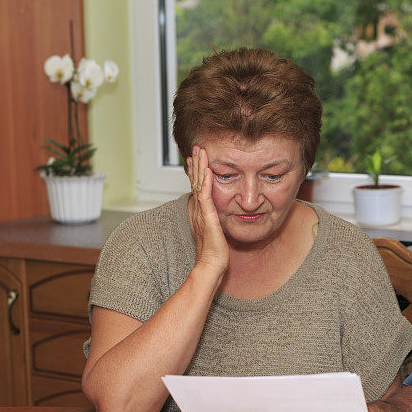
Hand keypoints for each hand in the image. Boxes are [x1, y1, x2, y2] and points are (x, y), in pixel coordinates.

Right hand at [187, 146, 228, 278]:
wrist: (211, 264)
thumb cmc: (214, 250)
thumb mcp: (214, 229)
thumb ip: (213, 218)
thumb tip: (216, 212)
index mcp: (198, 211)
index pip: (196, 187)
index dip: (195, 172)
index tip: (196, 158)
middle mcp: (197, 209)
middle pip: (194, 181)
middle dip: (195, 164)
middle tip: (195, 148)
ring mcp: (201, 212)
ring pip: (198, 184)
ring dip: (200, 167)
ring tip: (200, 151)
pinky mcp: (207, 216)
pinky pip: (205, 195)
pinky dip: (206, 181)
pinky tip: (208, 169)